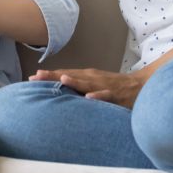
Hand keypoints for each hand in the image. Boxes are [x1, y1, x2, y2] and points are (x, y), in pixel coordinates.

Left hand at [29, 68, 144, 108]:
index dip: (48, 76)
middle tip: (37, 77)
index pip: (64, 75)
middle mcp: (93, 79)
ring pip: (87, 84)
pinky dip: (98, 96)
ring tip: (61, 80)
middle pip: (71, 76)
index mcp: (87, 77)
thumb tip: (56, 89)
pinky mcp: (116, 96)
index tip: (31, 78)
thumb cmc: (114, 87)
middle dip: (54, 77)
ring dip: (74, 82)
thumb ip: (77, 87)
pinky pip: (106, 96)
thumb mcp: (94, 84)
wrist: (141, 87)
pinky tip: (89, 98)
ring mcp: (104, 86)